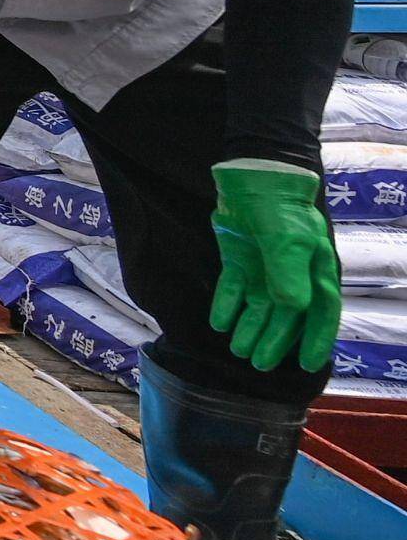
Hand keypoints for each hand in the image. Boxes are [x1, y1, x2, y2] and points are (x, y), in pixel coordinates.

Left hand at [209, 160, 340, 372]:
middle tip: (258, 364)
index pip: (321, 311)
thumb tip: (295, 308)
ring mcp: (264, 265)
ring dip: (250, 328)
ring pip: (260, 306)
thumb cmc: (280, 207)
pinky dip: (226, 306)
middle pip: (286, 315)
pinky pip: (233, 288)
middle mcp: (292, 271)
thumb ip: (289, 273)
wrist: (252, 175)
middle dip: (274, 341)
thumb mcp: (289, 239)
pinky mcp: (238, 258)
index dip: (316, 339)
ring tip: (238, 350)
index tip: (307, 365)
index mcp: (315, 268)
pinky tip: (219, 323)